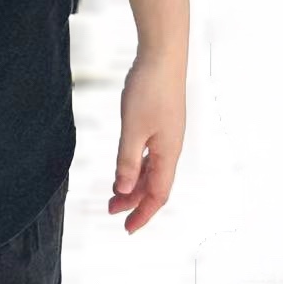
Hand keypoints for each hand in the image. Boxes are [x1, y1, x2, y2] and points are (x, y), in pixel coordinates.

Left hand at [108, 50, 185, 235]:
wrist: (162, 54)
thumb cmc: (149, 89)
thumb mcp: (133, 128)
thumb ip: (128, 161)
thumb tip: (124, 190)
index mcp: (168, 153)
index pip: (158, 195)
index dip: (143, 214)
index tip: (127, 229)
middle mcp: (171, 147)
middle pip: (155, 185)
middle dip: (134, 202)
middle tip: (111, 212)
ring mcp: (167, 134)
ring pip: (152, 169)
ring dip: (134, 183)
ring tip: (114, 193)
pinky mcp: (161, 122)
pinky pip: (151, 154)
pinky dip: (137, 165)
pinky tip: (125, 165)